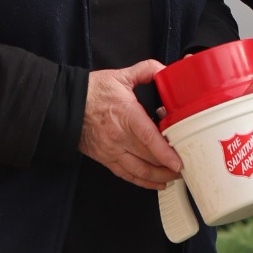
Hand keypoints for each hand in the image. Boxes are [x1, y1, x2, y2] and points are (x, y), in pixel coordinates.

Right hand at [79, 60, 181, 190]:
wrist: (67, 105)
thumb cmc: (92, 91)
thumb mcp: (120, 76)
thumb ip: (146, 70)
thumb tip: (165, 70)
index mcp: (126, 115)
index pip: (148, 138)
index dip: (164, 153)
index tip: (178, 162)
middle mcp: (119, 137)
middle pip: (147, 158)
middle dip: (168, 167)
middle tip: (186, 166)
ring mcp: (112, 150)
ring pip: (138, 171)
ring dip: (158, 177)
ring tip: (175, 177)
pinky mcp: (106, 159)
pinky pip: (126, 175)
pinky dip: (143, 182)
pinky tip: (156, 183)